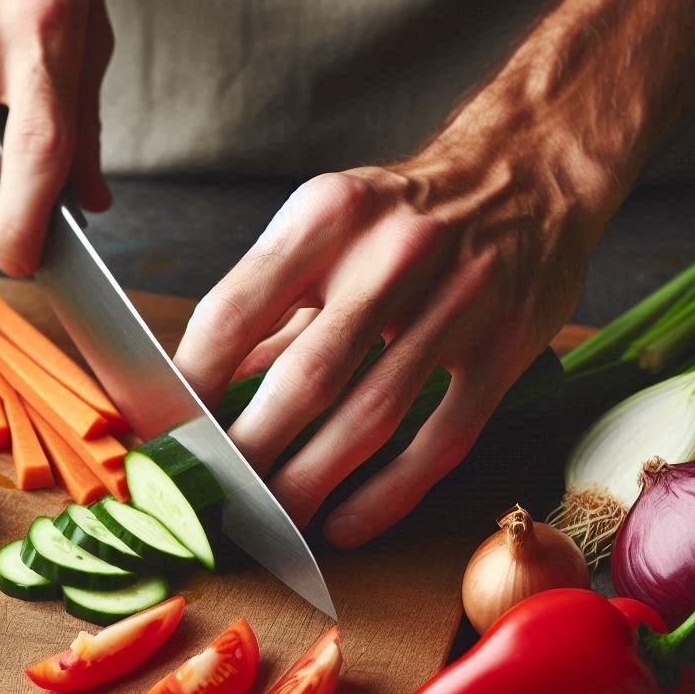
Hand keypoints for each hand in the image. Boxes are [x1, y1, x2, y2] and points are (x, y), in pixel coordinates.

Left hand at [175, 126, 604, 546]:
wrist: (529, 169)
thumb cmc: (406, 212)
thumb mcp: (326, 229)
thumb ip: (267, 305)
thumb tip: (203, 382)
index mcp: (326, 219)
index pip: (232, 312)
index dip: (189, 386)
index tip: (165, 437)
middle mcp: (390, 256)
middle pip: (303, 380)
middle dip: (249, 454)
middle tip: (214, 502)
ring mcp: (456, 303)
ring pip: (371, 417)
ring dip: (311, 483)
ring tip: (272, 524)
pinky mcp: (505, 347)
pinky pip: (442, 439)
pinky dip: (389, 493)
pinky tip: (348, 525)